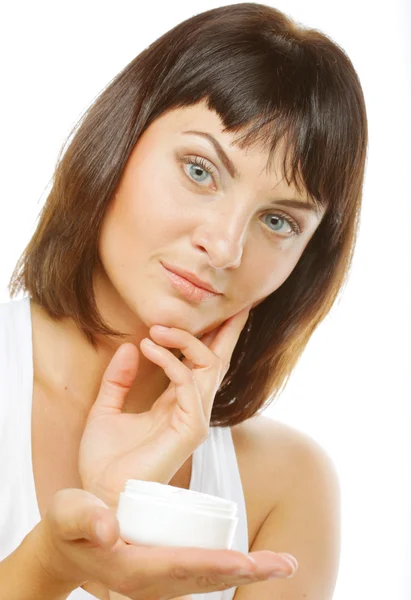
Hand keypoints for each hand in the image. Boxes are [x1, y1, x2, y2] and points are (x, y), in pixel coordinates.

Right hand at [33, 488, 296, 598]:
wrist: (65, 548)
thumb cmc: (68, 527)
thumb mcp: (67, 514)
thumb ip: (84, 516)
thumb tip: (111, 529)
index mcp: (130, 569)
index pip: (179, 566)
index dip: (213, 564)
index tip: (246, 560)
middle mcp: (149, 584)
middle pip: (204, 579)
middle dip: (246, 572)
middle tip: (285, 564)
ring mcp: (157, 584)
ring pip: (207, 581)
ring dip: (245, 573)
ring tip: (282, 564)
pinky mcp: (163, 576)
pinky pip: (200, 577)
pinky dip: (228, 570)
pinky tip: (252, 563)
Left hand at [79, 305, 251, 507]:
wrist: (100, 493)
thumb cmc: (105, 460)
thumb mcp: (105, 408)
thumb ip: (119, 379)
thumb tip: (130, 345)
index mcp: (176, 403)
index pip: (201, 364)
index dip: (212, 337)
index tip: (218, 312)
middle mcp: (191, 408)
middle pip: (218, 360)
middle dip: (228, 330)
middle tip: (235, 303)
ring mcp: (195, 418)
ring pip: (208, 365)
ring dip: (184, 340)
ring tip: (155, 330)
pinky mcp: (191, 428)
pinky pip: (188, 383)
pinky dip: (170, 361)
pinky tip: (149, 348)